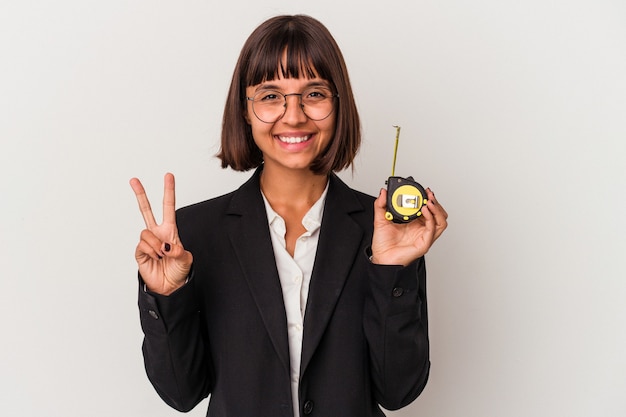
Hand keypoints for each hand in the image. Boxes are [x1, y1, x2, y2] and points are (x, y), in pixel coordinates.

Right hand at [130, 173, 192, 294]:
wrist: (170, 287)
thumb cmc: (179, 271)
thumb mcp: (186, 259)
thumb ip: (178, 251)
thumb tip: (166, 246)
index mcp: (170, 230)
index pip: (168, 207)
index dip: (168, 191)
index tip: (168, 175)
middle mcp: (157, 233)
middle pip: (146, 210)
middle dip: (140, 194)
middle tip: (134, 180)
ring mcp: (148, 242)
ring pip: (146, 232)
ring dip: (156, 244)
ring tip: (162, 255)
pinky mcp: (140, 252)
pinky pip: (142, 245)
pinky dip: (151, 252)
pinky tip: (156, 258)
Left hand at [371, 188, 447, 265]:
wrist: (381, 259)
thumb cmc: (383, 245)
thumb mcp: (380, 220)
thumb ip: (380, 205)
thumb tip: (383, 193)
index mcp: (414, 223)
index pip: (428, 209)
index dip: (428, 199)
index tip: (424, 190)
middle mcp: (421, 229)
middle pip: (438, 214)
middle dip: (436, 202)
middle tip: (429, 194)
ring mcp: (424, 236)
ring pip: (441, 221)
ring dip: (437, 209)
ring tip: (429, 201)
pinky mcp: (424, 243)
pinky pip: (433, 229)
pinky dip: (431, 217)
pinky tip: (425, 210)